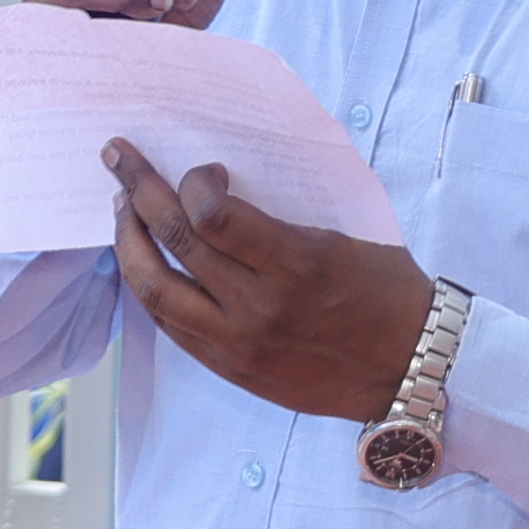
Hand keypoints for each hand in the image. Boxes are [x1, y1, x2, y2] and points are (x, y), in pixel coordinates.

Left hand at [101, 142, 431, 418]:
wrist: (410, 369)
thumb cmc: (386, 293)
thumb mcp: (341, 238)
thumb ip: (278, 221)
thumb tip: (220, 189)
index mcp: (296, 264)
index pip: (212, 214)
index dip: (195, 181)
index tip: (207, 172)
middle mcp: (259, 307)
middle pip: (175, 242)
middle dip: (138, 190)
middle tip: (119, 159)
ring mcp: (240, 343)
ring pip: (156, 291)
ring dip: (129, 244)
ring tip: (121, 211)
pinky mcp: (232, 369)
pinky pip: (171, 326)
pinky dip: (150, 290)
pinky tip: (143, 264)